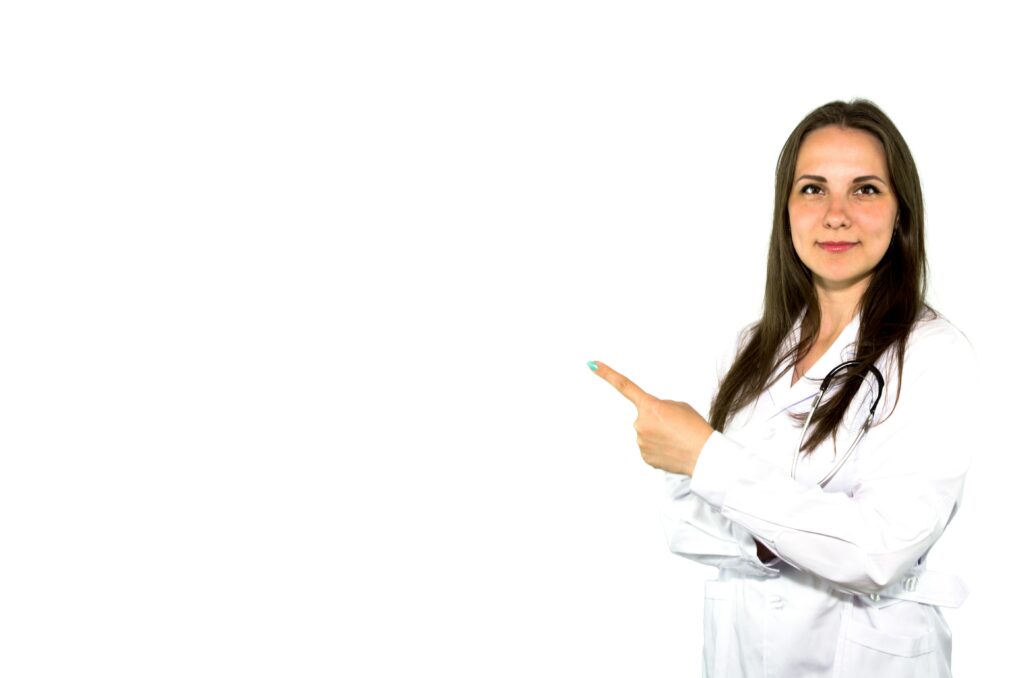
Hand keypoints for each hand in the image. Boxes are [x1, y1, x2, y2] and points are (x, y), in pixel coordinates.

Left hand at [589, 361, 712, 475]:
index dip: (607, 374)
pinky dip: (659, 448)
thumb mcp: (679, 406)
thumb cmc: (695, 428)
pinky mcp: (644, 457)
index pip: (624, 386)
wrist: (704, 455)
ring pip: (647, 434)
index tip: (592, 364)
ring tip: (676, 439)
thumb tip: (650, 416)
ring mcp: (640, 441)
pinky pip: (649, 448)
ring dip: (659, 435)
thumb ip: (659, 406)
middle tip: (675, 427)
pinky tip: (672, 450)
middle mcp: (640, 423)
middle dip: (657, 420)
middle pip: (644, 417)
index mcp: (650, 405)